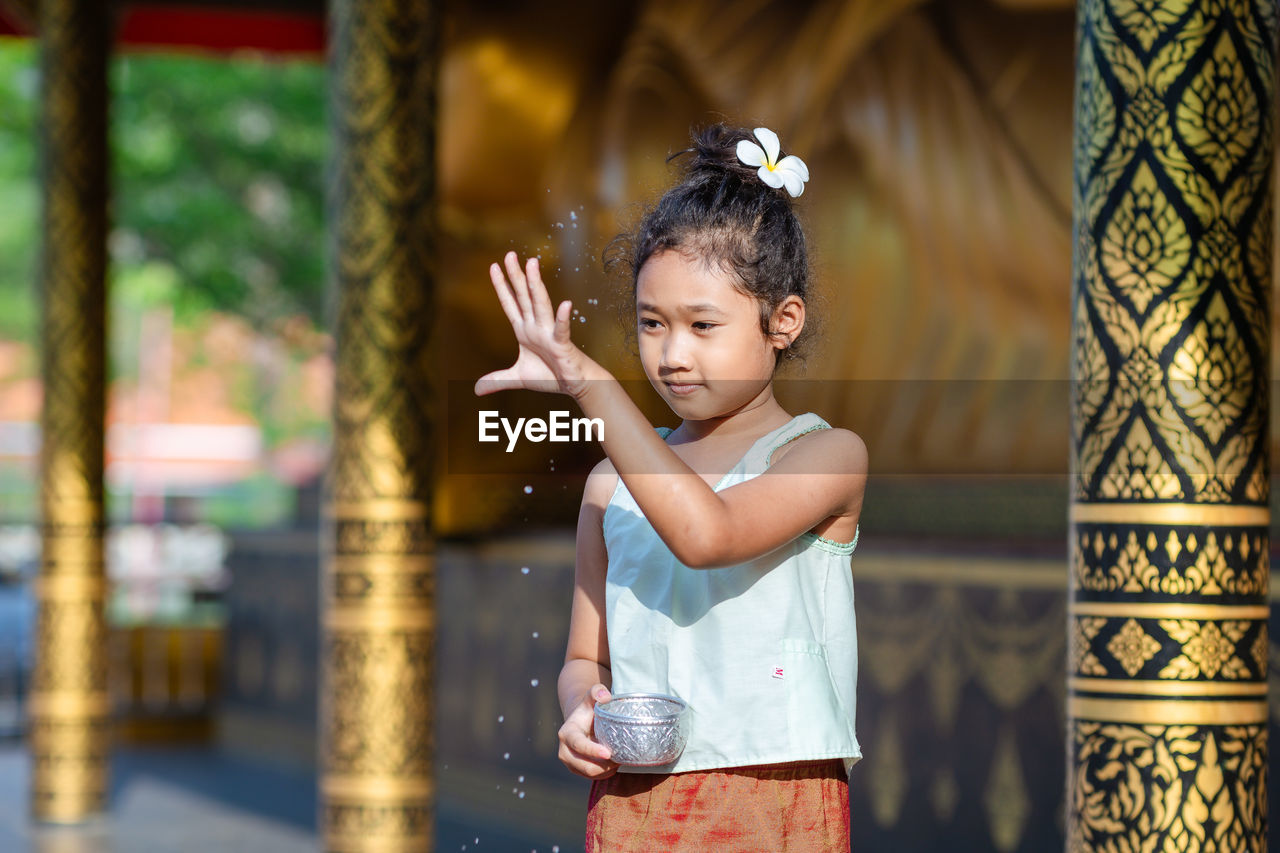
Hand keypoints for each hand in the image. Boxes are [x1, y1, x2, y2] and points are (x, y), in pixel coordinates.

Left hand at [475, 252, 588, 398]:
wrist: (577, 385)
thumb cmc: (551, 376)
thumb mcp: (518, 378)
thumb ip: (497, 380)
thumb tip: (475, 389)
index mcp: (524, 330)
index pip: (510, 304)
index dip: (501, 286)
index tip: (494, 266)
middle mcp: (536, 327)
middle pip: (524, 296)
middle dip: (517, 276)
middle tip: (510, 254)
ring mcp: (549, 333)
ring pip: (540, 305)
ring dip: (536, 285)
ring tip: (532, 264)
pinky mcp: (562, 345)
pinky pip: (561, 330)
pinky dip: (562, 318)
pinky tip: (565, 304)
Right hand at [557, 683, 617, 779]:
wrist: (582, 722)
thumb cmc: (589, 710)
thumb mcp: (591, 698)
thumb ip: (597, 691)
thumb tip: (605, 696)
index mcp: (566, 734)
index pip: (578, 745)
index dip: (592, 751)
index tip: (608, 753)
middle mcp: (564, 751)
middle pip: (585, 766)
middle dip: (604, 765)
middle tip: (620, 757)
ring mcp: (570, 763)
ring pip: (591, 774)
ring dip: (607, 770)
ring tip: (619, 758)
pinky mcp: (578, 771)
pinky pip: (595, 777)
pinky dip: (606, 773)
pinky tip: (614, 762)